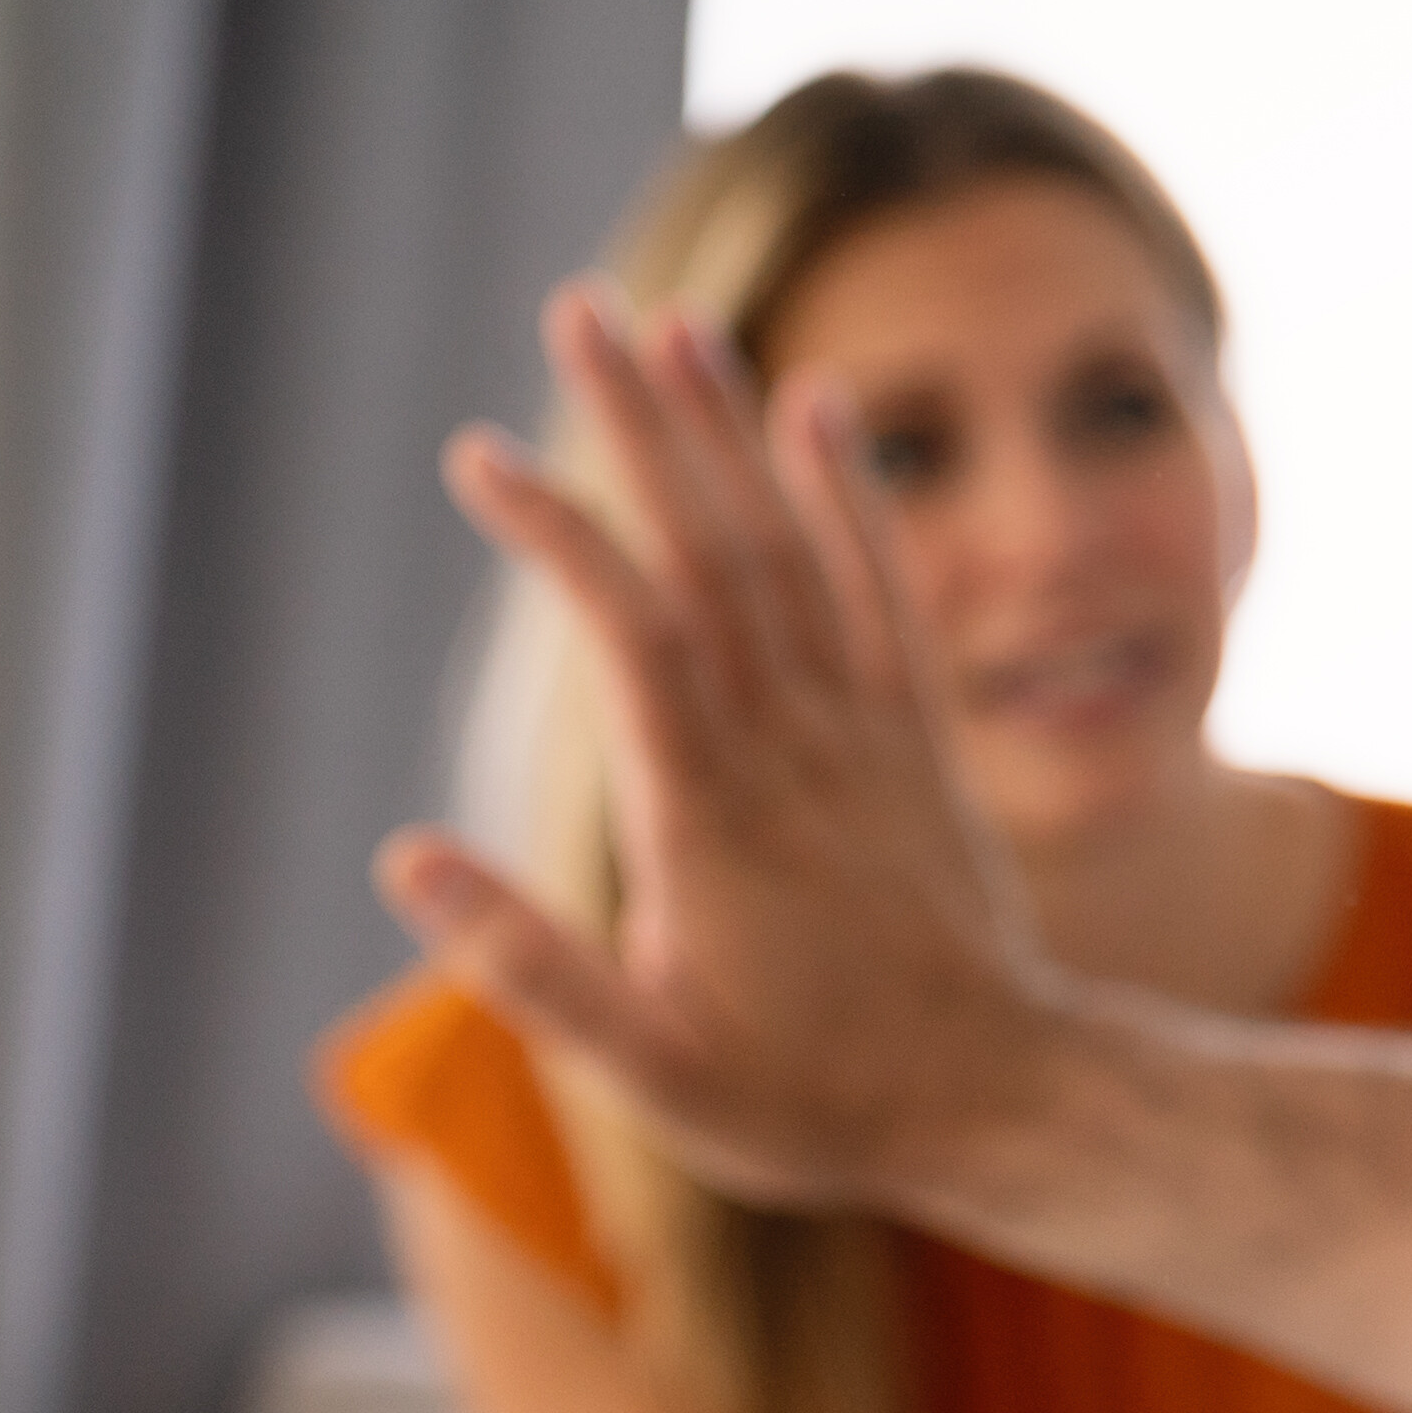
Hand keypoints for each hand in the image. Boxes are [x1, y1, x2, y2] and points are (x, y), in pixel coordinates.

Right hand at [375, 284, 1062, 1223]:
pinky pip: (885, 598)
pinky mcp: (916, 743)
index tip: (482, 458)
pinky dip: (853, 501)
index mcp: (713, 816)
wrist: (1005, 1103)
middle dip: (643, 428)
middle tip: (580, 309)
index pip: (632, 636)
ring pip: (791, 556)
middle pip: (709, 555)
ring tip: (677, 326)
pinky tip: (819, 409)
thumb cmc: (816, 1102)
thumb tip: (406, 860)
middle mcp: (792, 750)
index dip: (563, 537)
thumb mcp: (656, 1072)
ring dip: (734, 437)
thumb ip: (534, 971)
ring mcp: (863, 736)